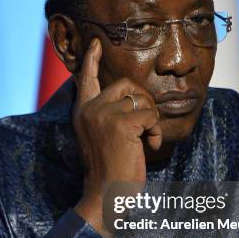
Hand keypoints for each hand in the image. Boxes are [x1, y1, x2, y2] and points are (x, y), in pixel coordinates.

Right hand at [72, 37, 161, 234]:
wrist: (105, 194)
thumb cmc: (108, 169)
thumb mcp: (102, 135)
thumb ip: (108, 113)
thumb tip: (131, 96)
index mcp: (82, 111)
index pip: (86, 78)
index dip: (91, 59)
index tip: (96, 43)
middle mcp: (89, 108)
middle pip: (127, 84)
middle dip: (144, 100)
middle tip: (147, 123)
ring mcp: (104, 114)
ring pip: (142, 99)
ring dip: (152, 119)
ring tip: (147, 139)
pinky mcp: (121, 123)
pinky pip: (151, 115)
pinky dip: (156, 130)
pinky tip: (150, 146)